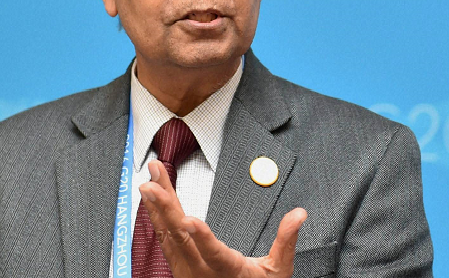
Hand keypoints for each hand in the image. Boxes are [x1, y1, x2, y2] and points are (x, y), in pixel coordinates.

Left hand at [139, 160, 307, 277]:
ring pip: (167, 235)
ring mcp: (184, 269)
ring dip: (157, 205)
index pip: (214, 253)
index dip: (201, 237)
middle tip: (152, 182)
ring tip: (150, 179)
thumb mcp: (277, 272)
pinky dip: (157, 216)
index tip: (189, 220)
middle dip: (165, 206)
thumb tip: (299, 214)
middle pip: (180, 238)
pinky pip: (164, 239)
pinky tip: (152, 199)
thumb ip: (286, 241)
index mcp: (227, 272)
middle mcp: (200, 271)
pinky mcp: (177, 265)